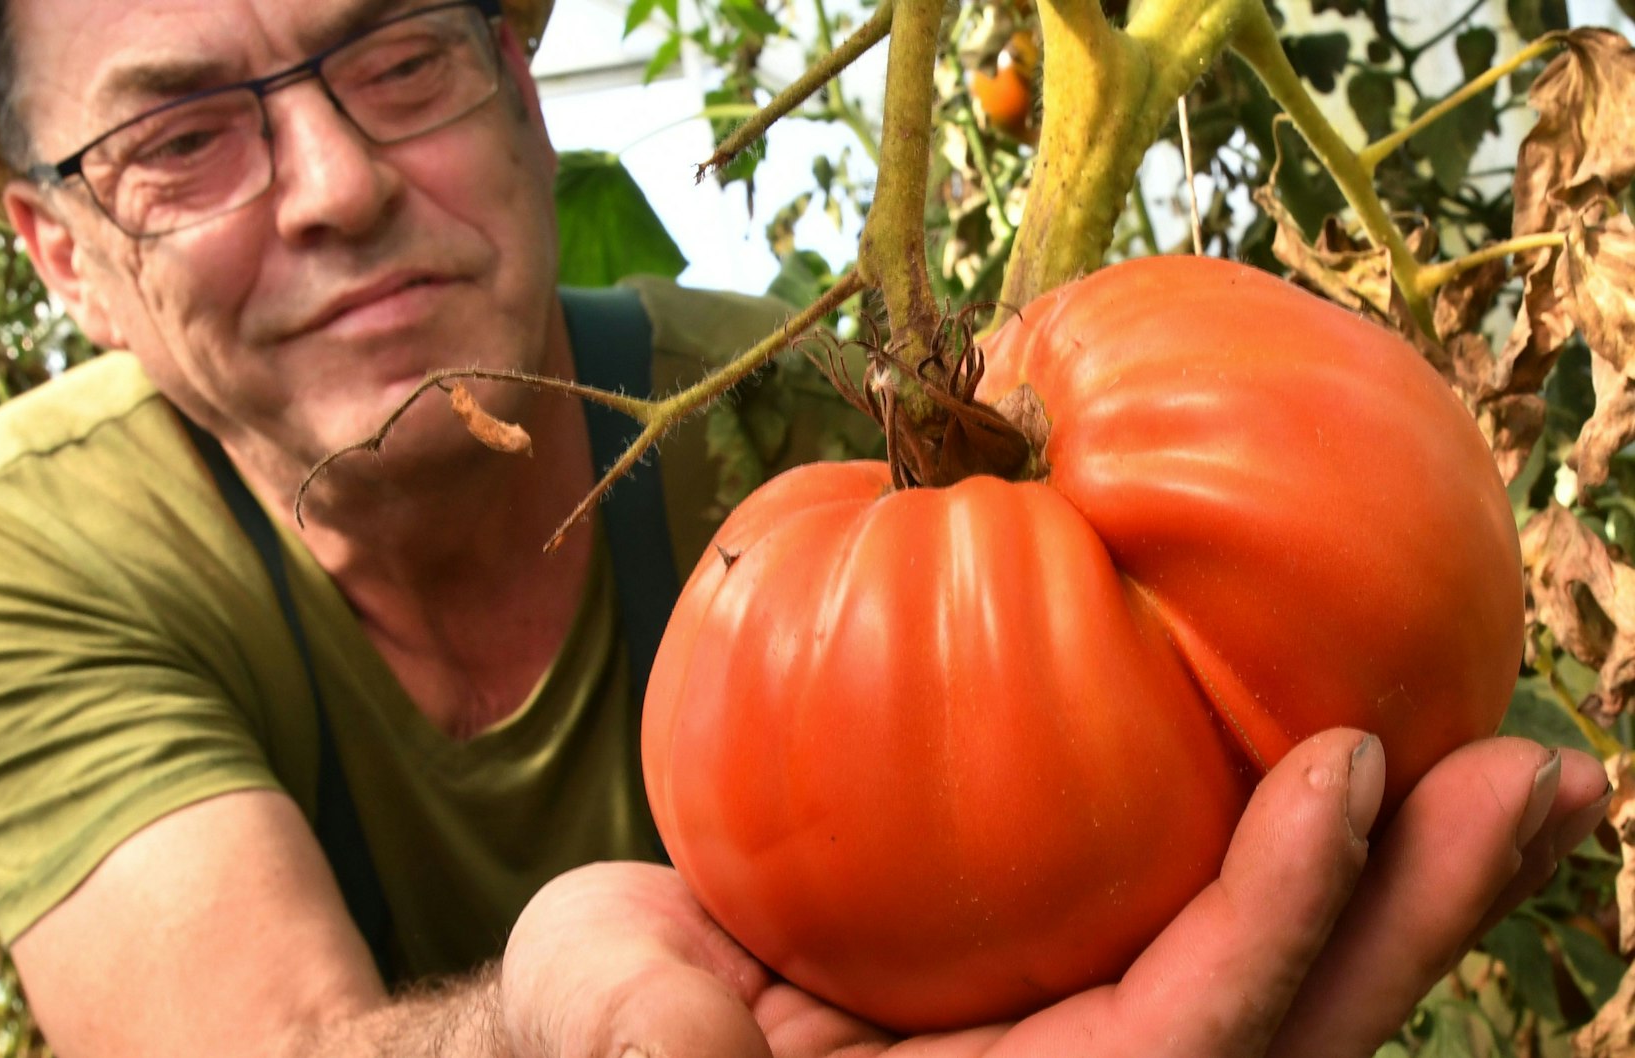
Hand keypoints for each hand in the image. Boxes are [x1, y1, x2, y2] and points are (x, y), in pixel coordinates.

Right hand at [498, 729, 1609, 1057]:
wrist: (605, 1015)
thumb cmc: (591, 1032)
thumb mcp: (599, 1026)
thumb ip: (648, 1044)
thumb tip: (702, 1056)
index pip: (1172, 1055)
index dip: (1267, 927)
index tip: (1346, 772)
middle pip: (1289, 1025)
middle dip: (1418, 913)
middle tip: (1547, 776)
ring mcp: (1078, 1026)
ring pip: (1281, 963)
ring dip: (1411, 870)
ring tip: (1528, 760)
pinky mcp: (1063, 955)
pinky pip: (1206, 896)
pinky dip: (1299, 830)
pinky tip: (1359, 732)